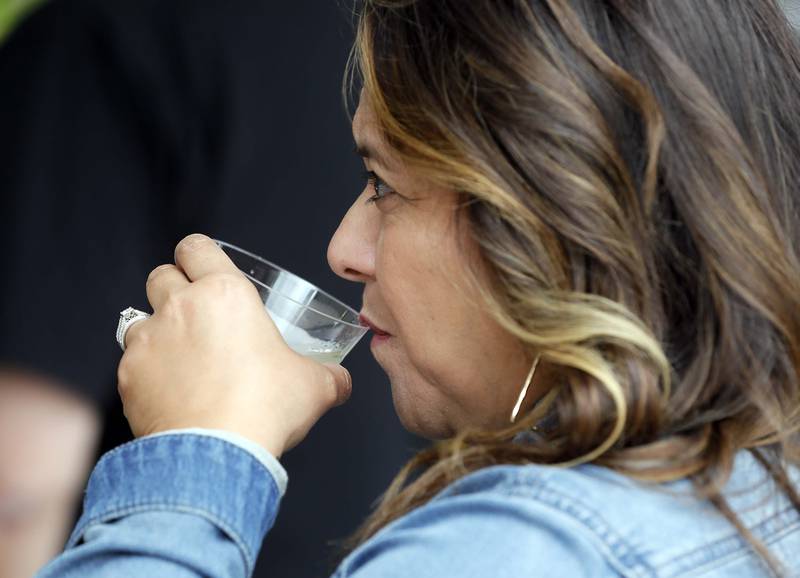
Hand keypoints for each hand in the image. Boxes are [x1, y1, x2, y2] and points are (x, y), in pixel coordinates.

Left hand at [117, 234, 351, 457]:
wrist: (215, 454)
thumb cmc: (265, 408)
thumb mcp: (315, 386)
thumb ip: (330, 376)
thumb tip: (340, 381)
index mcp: (226, 294)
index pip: (196, 247)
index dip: (199, 254)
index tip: (205, 268)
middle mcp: (180, 307)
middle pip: (160, 275)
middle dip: (174, 288)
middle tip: (198, 314)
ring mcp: (148, 340)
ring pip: (140, 318)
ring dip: (158, 331)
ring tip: (183, 359)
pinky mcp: (128, 376)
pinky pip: (131, 363)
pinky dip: (147, 373)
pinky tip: (171, 394)